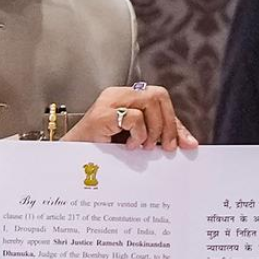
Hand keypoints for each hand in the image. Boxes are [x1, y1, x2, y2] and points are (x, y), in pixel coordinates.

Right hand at [63, 85, 198, 150]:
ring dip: (154, 129)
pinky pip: (133, 117)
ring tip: (144, 146)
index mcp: (125, 98)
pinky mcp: (102, 115)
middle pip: (159, 94)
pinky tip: (130, 146)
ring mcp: (108, 103)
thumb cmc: (100, 153)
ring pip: (149, 101)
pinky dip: (138, 133)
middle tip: (165, 147)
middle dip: (168, 123)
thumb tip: (189, 144)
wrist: (70, 163)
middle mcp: (117, 95)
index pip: (160, 100)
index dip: (174, 121)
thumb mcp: (135, 142)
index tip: (185, 144)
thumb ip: (158, 138)